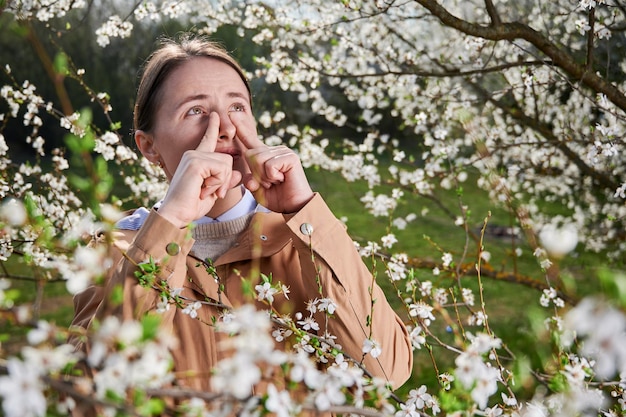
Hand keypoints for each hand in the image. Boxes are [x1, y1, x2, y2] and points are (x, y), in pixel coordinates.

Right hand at [157, 113, 241, 227]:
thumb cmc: (192, 205)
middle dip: (226, 179)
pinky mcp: (196, 162)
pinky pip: (222, 169)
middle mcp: (194, 154)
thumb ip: (226, 182)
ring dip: (221, 183)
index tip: (216, 115)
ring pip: (227, 164)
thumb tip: (239, 174)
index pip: (208, 139)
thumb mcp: (213, 192)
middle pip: (228, 159)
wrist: (176, 214)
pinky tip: (204, 190)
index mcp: (196, 159)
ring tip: (205, 191)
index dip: (213, 127)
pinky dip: (217, 183)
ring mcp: (194, 156)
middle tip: (213, 192)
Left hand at [229, 111, 313, 212]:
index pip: (250, 141)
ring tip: (277, 181)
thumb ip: (249, 181)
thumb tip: (248, 178)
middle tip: (269, 183)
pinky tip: (282, 179)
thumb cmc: (278, 198)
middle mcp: (274, 150)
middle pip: (251, 154)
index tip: (233, 114)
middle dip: (256, 174)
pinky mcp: (290, 157)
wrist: (294, 207)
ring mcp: (284, 152)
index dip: (241, 128)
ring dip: (264, 177)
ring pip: (259, 160)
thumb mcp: (257, 190)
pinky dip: (272, 176)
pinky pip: (269, 165)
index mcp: (265, 156)